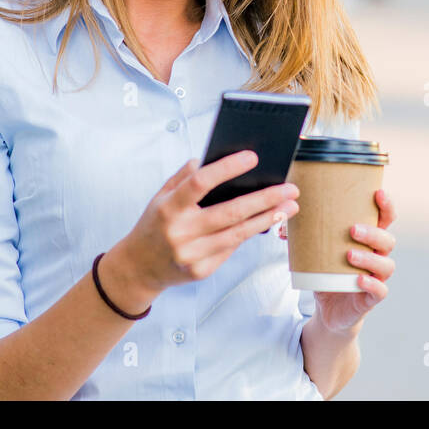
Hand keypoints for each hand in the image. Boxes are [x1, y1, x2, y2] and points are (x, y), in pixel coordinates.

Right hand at [113, 151, 300, 299]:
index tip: (252, 157)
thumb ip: (183, 177)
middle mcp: (180, 233)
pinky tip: (265, 221)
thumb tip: (209, 159)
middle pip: (230, 213)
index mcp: (169, 208)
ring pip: (238, 234)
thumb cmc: (154, 225)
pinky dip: (248, 233)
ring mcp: (192, 255)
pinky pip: (231, 248)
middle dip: (265, 199)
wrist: (138, 267)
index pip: (200, 183)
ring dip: (268, 218)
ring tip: (289, 206)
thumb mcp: (160, 196)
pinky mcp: (201, 271)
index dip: (227, 168)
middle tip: (290, 188)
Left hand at [281, 188, 396, 334]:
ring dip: (369, 258)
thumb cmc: (326, 273)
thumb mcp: (316, 252)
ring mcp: (377, 277)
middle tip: (352, 229)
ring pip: (386, 265)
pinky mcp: (371, 298)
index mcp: (368, 240)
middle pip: (388, 240)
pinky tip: (359, 279)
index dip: (386, 206)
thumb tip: (282, 223)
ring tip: (349, 254)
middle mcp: (377, 256)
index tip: (378, 193)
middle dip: (372, 233)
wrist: (329, 310)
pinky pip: (380, 290)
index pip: (385, 219)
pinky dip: (371, 284)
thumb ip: (303, 236)